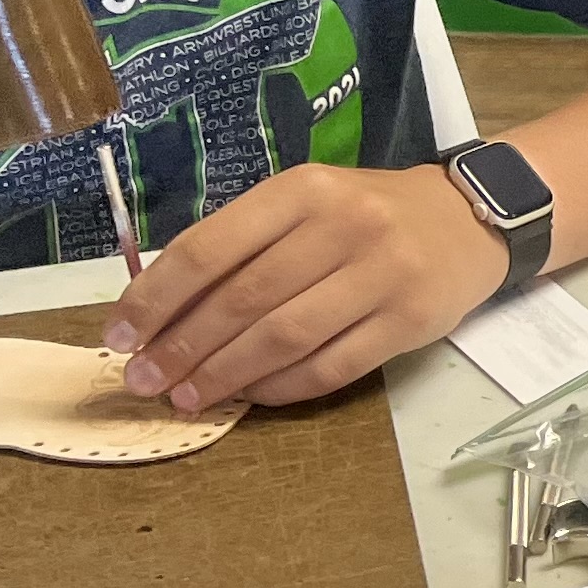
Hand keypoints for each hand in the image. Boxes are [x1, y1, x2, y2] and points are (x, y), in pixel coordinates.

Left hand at [104, 161, 507, 409]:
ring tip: (186, 398)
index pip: (211, 248)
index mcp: (303, 189)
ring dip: (225, 375)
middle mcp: (345, 226)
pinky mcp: (410, 321)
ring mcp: (383, 274)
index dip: (156, 298)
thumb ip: (243, 245)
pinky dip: (282, 388)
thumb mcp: (305, 204)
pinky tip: (250, 396)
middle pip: (244, 300)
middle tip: (143, 382)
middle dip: (182, 348)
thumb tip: (161, 312)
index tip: (119, 336)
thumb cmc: (367, 213)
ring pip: (284, 338)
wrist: (469, 219)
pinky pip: (332, 366)